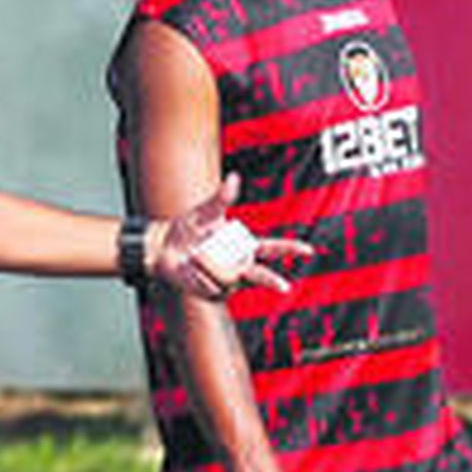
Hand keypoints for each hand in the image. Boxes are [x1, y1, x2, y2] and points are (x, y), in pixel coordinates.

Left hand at [150, 174, 313, 298]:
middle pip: (260, 274)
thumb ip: (222, 198)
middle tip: (284, 285)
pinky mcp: (213, 294)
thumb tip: (234, 178)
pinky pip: (209, 285)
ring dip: (206, 263)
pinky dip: (197, 274)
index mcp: (245, 247)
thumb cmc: (188, 228)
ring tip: (193, 255)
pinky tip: (190, 268)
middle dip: (271, 280)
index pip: (273, 248)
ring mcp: (228, 283)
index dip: (290, 249)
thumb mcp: (206, 212)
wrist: (164, 248)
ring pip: (225, 276)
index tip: (308, 250)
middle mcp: (240, 266)